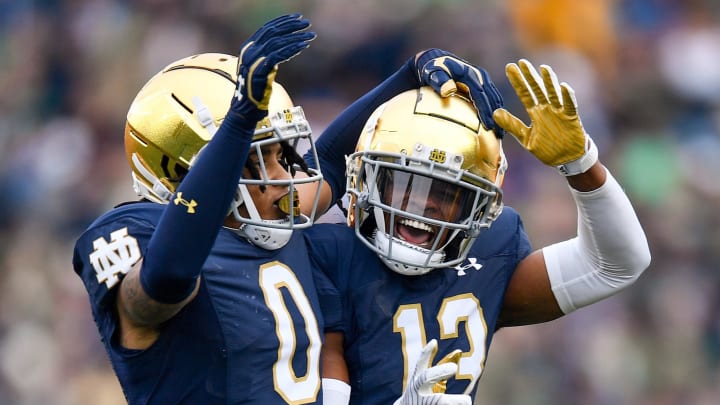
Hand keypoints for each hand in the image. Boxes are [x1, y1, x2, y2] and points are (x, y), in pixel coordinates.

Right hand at [232, 13, 315, 121]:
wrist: (246, 108)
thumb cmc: (256, 91)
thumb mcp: (262, 68)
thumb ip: (269, 55)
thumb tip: (285, 46)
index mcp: (249, 47)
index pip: (267, 29)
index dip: (283, 22)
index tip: (297, 18)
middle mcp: (250, 51)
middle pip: (273, 32)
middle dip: (291, 26)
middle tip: (307, 24)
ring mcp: (254, 60)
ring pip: (278, 42)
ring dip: (296, 37)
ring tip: (311, 36)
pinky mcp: (261, 70)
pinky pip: (279, 55)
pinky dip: (292, 49)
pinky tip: (303, 46)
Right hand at [393, 339, 470, 404]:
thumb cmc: (421, 396)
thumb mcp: (425, 383)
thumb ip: (439, 371)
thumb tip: (458, 352)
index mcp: (417, 380)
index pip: (420, 364)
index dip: (426, 353)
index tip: (434, 342)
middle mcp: (418, 390)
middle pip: (426, 378)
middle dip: (439, 371)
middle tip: (453, 367)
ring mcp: (422, 402)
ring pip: (437, 400)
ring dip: (453, 400)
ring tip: (467, 401)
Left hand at [414, 48, 503, 136]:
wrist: (433, 60)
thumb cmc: (430, 69)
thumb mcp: (432, 73)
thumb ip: (439, 81)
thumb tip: (449, 90)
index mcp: (469, 74)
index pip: (480, 95)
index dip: (485, 110)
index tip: (488, 126)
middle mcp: (479, 76)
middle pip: (492, 98)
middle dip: (497, 116)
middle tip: (499, 135)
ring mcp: (482, 79)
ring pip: (495, 99)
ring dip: (499, 115)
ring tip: (500, 133)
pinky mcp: (481, 84)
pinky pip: (491, 98)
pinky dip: (495, 111)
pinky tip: (494, 125)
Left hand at [492, 59, 597, 175]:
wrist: (566, 160)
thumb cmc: (548, 148)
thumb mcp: (526, 138)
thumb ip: (512, 125)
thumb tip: (495, 113)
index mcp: (535, 113)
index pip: (525, 94)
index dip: (517, 82)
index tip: (509, 68)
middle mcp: (546, 109)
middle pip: (537, 89)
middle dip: (530, 76)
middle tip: (521, 62)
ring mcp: (559, 112)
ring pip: (553, 93)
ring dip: (549, 81)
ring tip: (543, 68)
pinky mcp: (571, 118)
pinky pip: (569, 105)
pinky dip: (567, 96)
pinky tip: (563, 86)